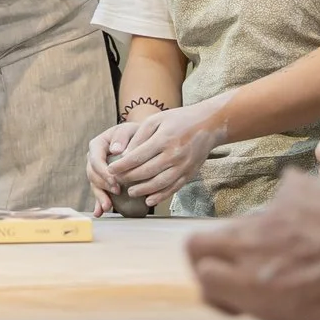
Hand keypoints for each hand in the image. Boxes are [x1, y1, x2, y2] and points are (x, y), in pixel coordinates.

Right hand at [88, 121, 141, 210]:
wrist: (141, 139)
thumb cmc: (135, 133)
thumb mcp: (130, 130)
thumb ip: (122, 137)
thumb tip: (115, 150)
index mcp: (98, 144)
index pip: (95, 159)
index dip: (103, 171)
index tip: (114, 180)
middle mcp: (95, 157)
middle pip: (93, 173)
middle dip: (103, 184)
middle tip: (116, 191)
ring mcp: (98, 170)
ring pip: (95, 184)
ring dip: (100, 196)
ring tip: (107, 206)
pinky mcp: (104, 180)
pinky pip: (99, 191)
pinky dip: (99, 202)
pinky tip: (100, 212)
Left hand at [106, 98, 230, 208]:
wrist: (209, 125)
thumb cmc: (179, 120)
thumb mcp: (156, 120)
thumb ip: (139, 137)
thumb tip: (124, 154)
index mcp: (163, 139)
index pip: (137, 157)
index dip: (122, 165)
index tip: (110, 169)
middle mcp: (174, 155)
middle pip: (146, 172)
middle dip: (128, 178)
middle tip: (117, 181)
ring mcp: (183, 166)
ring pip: (159, 184)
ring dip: (143, 190)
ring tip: (130, 192)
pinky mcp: (189, 174)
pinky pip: (173, 189)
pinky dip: (160, 196)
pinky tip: (149, 200)